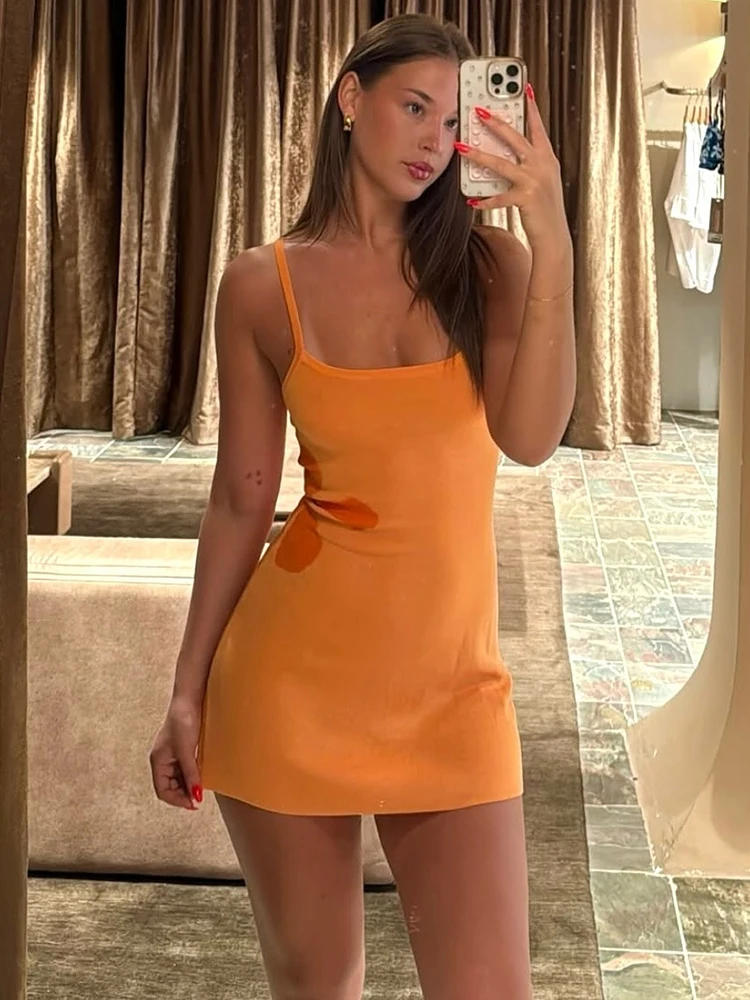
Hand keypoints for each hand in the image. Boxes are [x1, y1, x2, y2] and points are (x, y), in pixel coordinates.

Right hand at [149, 694, 203, 810]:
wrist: (189, 699)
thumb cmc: (183, 721)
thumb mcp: (187, 751)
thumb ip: (191, 774)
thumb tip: (196, 796)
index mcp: (158, 761)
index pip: (162, 791)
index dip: (177, 800)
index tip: (194, 804)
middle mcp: (162, 760)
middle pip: (169, 787)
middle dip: (182, 794)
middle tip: (199, 798)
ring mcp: (171, 755)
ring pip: (177, 779)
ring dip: (187, 785)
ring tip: (200, 788)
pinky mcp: (181, 749)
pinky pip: (183, 769)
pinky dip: (191, 775)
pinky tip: (201, 776)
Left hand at [455, 84, 570, 250]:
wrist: (555, 235)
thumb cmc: (544, 208)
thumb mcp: (540, 181)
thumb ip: (525, 165)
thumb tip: (500, 155)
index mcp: (547, 157)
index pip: (537, 127)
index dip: (531, 107)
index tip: (524, 87)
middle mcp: (542, 165)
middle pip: (516, 137)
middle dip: (496, 123)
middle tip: (478, 110)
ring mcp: (535, 180)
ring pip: (501, 163)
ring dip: (479, 155)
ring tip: (462, 147)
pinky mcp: (526, 198)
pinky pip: (500, 197)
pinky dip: (485, 200)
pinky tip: (472, 200)